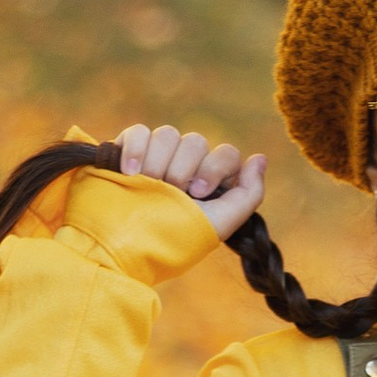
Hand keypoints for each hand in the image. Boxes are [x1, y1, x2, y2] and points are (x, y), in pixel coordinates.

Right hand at [118, 122, 267, 240]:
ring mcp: (153, 159)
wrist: (117, 246)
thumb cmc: (168, 240)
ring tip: (146, 184)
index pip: (226, 154)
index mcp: (206, 185)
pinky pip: (138, 131)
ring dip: (159, 161)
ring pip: (168, 133)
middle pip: (196, 141)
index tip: (197, 193)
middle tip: (170, 192)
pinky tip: (129, 172)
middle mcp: (182, 169)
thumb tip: (259, 158)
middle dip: (183, 168)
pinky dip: (135, 148)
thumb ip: (248, 194)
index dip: (215, 167)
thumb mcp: (218, 225)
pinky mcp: (124, 152)